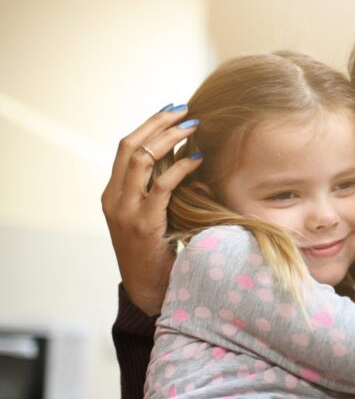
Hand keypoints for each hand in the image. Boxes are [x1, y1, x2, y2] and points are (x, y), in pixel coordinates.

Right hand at [101, 105, 202, 314]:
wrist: (148, 289)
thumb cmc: (156, 252)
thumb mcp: (150, 216)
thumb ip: (156, 191)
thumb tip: (182, 160)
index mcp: (112, 194)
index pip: (125, 148)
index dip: (148, 125)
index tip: (171, 110)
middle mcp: (114, 198)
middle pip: (130, 146)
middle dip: (158, 123)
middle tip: (185, 109)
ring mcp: (126, 211)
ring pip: (142, 160)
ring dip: (169, 138)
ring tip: (193, 127)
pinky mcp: (144, 223)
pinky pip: (162, 186)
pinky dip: (180, 167)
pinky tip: (197, 158)